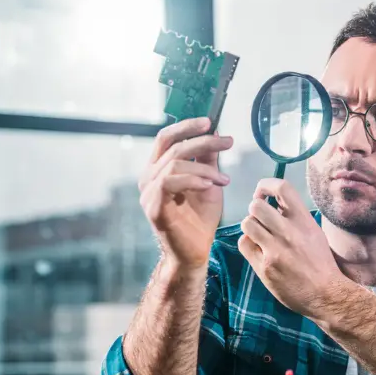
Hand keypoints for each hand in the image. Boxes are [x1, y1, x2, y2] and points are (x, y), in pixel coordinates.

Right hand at [139, 117, 232, 269]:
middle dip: (203, 141)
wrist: (194, 253)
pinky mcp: (154, 207)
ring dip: (204, 167)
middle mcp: (148, 178)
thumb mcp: (209, 184)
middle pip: (173, 147)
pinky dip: (193, 179)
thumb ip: (208, 161)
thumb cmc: (200, 220)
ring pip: (173, 164)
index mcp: (158, 169)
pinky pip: (170, 182)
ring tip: (224, 179)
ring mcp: (148, 193)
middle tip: (227, 142)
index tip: (210, 122)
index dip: (186, 126)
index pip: (166, 138)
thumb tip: (217, 134)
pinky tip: (211, 185)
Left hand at [238, 179, 343, 316]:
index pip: (282, 188)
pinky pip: (244, 244)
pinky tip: (258, 250)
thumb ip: (296, 219)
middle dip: (255, 209)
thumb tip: (277, 204)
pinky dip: (248, 244)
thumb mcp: (315, 233)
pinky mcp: (265, 267)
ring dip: (250, 227)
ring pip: (247, 223)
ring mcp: (276, 250)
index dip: (266, 186)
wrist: (326, 294)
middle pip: (256, 206)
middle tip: (260, 218)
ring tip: (259, 235)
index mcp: (304, 221)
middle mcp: (289, 232)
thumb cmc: (321, 264)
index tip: (263, 193)